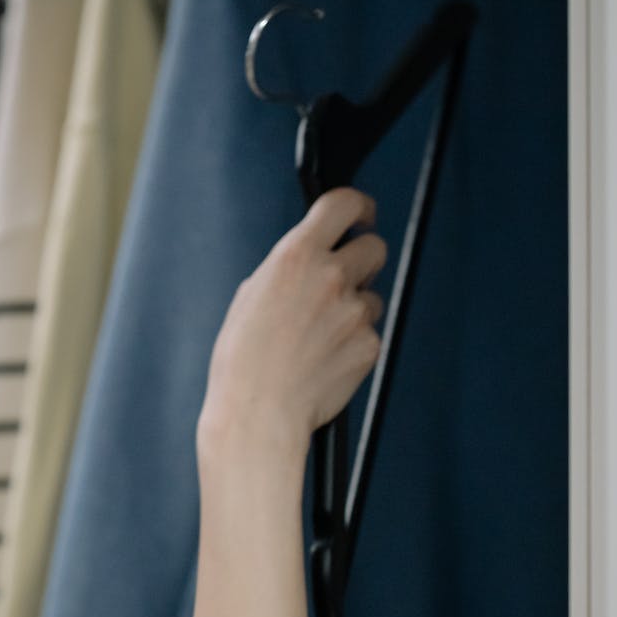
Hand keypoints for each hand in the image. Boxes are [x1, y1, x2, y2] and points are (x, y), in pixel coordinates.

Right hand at [200, 187, 386, 459]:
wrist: (259, 412)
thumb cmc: (242, 361)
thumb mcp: (250, 297)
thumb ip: (287, 271)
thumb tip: (310, 263)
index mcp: (296, 256)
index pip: (344, 204)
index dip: (358, 206)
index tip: (361, 215)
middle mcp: (331, 276)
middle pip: (374, 246)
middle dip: (363, 258)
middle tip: (345, 278)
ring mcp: (355, 311)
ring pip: (372, 297)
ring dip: (354, 309)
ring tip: (318, 337)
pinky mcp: (369, 345)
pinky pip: (369, 335)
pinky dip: (352, 345)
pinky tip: (323, 361)